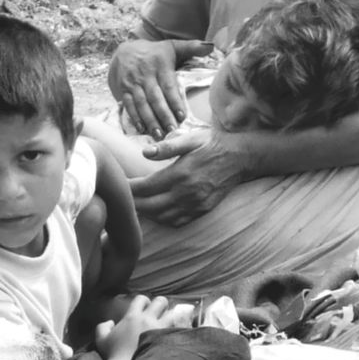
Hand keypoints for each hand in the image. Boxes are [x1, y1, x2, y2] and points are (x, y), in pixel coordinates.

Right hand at [94, 293, 172, 359]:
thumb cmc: (112, 355)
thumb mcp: (101, 340)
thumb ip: (103, 327)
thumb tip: (110, 322)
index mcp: (132, 317)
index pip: (141, 299)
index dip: (143, 302)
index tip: (143, 309)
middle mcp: (148, 319)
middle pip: (161, 301)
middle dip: (161, 305)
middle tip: (159, 313)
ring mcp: (160, 329)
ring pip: (173, 313)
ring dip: (172, 316)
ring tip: (169, 323)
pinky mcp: (168, 340)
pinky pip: (178, 328)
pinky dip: (178, 329)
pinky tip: (175, 334)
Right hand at [108, 37, 211, 139]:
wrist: (124, 50)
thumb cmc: (154, 52)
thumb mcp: (172, 46)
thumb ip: (192, 47)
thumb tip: (211, 47)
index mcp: (160, 65)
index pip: (168, 86)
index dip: (175, 101)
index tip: (182, 115)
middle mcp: (146, 75)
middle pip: (155, 98)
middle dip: (163, 115)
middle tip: (172, 130)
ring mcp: (133, 83)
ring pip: (142, 104)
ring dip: (150, 120)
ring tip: (159, 135)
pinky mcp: (123, 90)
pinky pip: (129, 105)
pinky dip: (135, 118)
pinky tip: (142, 129)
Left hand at [130, 129, 251, 225]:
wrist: (240, 158)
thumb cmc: (213, 144)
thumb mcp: (191, 138)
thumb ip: (167, 146)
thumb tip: (144, 152)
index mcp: (180, 173)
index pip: (145, 187)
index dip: (128, 188)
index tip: (118, 184)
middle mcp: (186, 192)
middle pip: (149, 206)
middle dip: (132, 203)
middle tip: (121, 198)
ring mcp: (195, 204)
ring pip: (161, 217)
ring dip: (145, 214)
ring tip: (135, 206)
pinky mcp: (202, 210)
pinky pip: (177, 222)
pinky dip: (162, 220)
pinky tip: (155, 213)